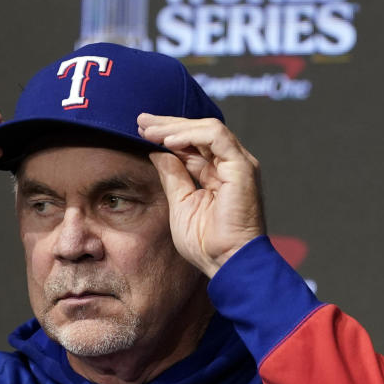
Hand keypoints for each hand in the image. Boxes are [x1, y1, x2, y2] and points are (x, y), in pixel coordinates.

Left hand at [137, 113, 264, 277]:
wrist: (227, 263)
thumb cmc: (207, 244)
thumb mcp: (181, 203)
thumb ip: (172, 175)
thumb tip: (157, 152)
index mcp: (218, 174)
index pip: (192, 144)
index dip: (167, 135)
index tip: (142, 131)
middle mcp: (230, 165)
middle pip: (198, 132)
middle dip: (168, 124)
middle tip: (141, 120)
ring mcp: (239, 164)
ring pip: (207, 129)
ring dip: (175, 127)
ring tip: (150, 131)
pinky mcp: (242, 167)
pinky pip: (216, 137)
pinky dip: (191, 134)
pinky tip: (168, 141)